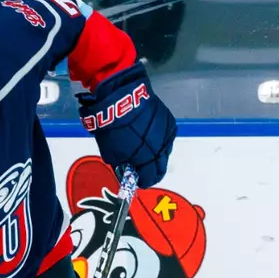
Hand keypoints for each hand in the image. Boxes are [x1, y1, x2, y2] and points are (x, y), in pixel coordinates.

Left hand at [79, 63, 176, 186]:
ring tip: (147, 149)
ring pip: (165, 151)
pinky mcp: (169, 121)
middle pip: (161, 167)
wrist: (121, 96)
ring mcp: (167, 134)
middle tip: (144, 169)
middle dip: (153, 171)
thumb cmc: (112, 125)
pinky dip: (160, 140)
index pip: (150, 178)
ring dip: (157, 154)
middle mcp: (160, 149)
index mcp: (146, 159)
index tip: (138, 180)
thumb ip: (120, 163)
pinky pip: (167, 137)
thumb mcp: (109, 150)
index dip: (144, 181)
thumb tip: (126, 168)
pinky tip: (152, 135)